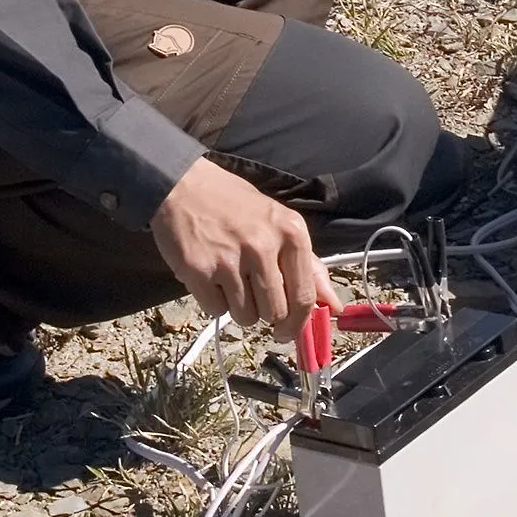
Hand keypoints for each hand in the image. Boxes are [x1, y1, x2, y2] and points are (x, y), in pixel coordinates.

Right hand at [149, 157, 339, 335]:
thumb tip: (334, 306)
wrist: (181, 186)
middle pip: (275, 313)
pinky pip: (216, 311)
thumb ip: (309, 265)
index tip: (287, 330)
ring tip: (230, 279)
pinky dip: (214, 302)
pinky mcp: (200, 271)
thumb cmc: (234, 205)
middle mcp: (263, 246)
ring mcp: (230, 260)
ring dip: (239, 308)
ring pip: (246, 317)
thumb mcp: (279, 223)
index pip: (304, 297)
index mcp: (291, 233)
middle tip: (253, 295)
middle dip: (265, 314)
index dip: (298, 323)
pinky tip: (210, 276)